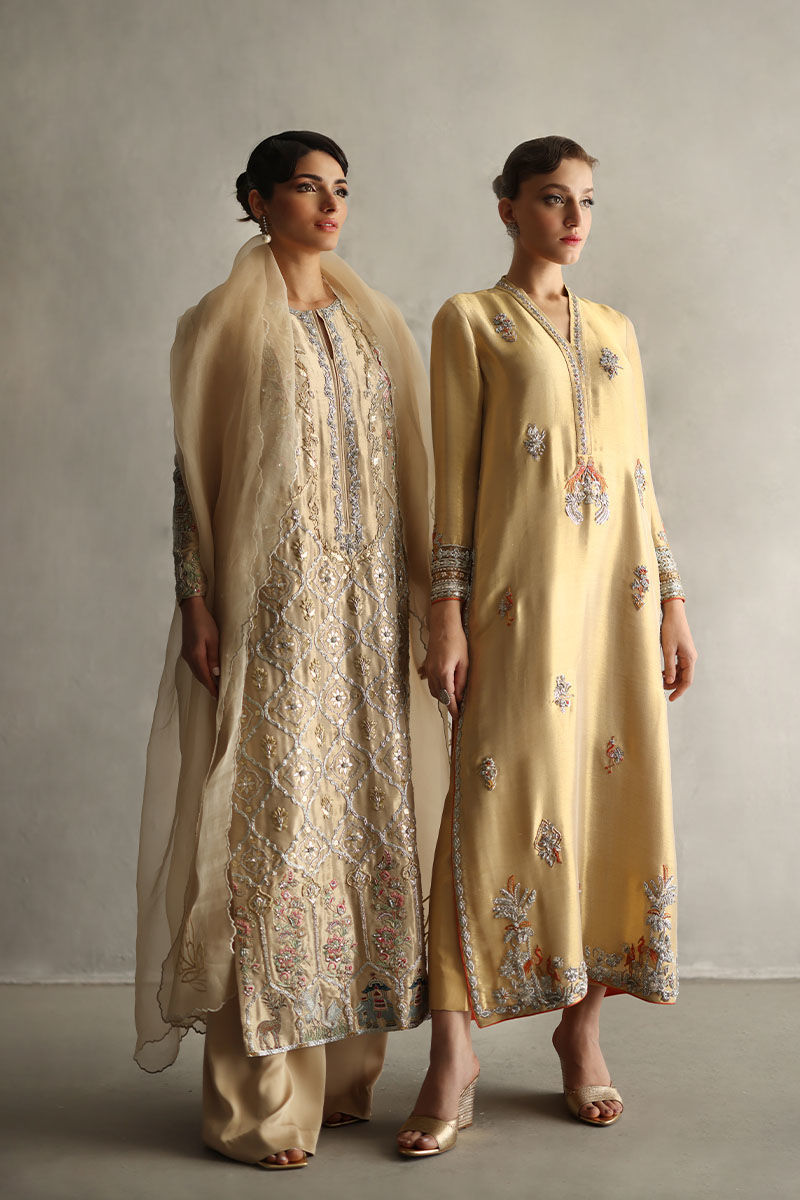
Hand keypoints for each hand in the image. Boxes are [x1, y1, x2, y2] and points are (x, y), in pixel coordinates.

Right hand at [180, 596, 219, 697]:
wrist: (191, 610)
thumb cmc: (205, 622)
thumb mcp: (213, 639)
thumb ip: (214, 657)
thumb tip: (216, 674)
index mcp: (196, 656)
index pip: (205, 677)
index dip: (211, 688)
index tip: (218, 697)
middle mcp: (189, 657)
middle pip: (199, 676)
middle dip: (209, 686)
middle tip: (218, 695)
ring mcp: (186, 654)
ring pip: (196, 672)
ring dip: (205, 679)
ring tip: (215, 687)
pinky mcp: (186, 650)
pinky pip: (194, 666)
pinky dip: (201, 672)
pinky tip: (207, 673)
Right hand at [423, 599, 467, 718]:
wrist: (443, 625)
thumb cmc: (456, 640)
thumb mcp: (464, 662)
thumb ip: (461, 681)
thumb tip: (459, 696)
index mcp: (444, 672)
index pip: (448, 697)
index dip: (453, 708)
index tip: (458, 717)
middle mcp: (433, 673)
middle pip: (439, 695)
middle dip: (447, 703)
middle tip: (458, 708)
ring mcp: (428, 669)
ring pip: (433, 690)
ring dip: (441, 696)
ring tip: (452, 698)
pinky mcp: (427, 665)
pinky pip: (429, 681)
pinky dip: (435, 687)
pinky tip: (441, 687)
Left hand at [661, 599, 696, 701]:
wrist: (674, 613)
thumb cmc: (671, 629)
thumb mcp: (668, 649)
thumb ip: (670, 666)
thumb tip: (670, 681)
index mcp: (690, 658)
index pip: (687, 681)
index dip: (679, 691)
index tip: (670, 699)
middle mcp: (691, 658)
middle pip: (685, 677)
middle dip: (674, 685)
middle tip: (661, 688)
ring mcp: (687, 654)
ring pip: (682, 672)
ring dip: (672, 678)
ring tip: (660, 680)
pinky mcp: (683, 650)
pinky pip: (679, 665)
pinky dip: (672, 670)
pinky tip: (663, 671)